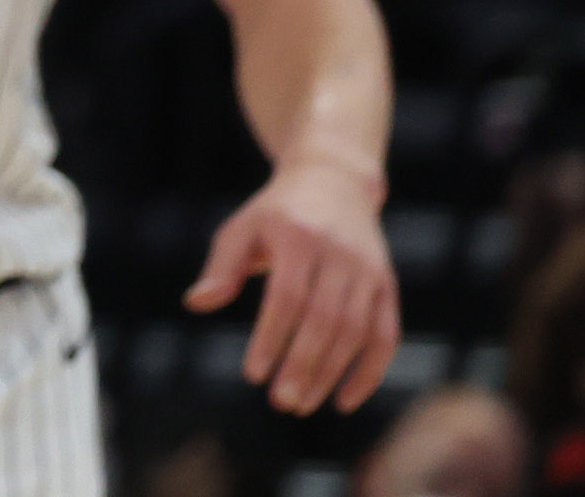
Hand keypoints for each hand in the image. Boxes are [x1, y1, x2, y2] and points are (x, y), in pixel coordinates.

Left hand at [187, 156, 398, 413]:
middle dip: (304, 365)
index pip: (287, 297)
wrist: (334, 181)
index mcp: (299, 237)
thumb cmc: (275, 213)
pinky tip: (344, 400)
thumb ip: (221, 267)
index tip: (253, 374)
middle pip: (325, 320)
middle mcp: (341, 254)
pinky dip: (370, 371)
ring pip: (356, 332)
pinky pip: (386, 336)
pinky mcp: (387, 285)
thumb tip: (196, 304)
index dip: (271, 338)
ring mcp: (369, 271)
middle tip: (282, 402)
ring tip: (302, 404)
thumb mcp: (241, 228)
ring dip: (331, 374)